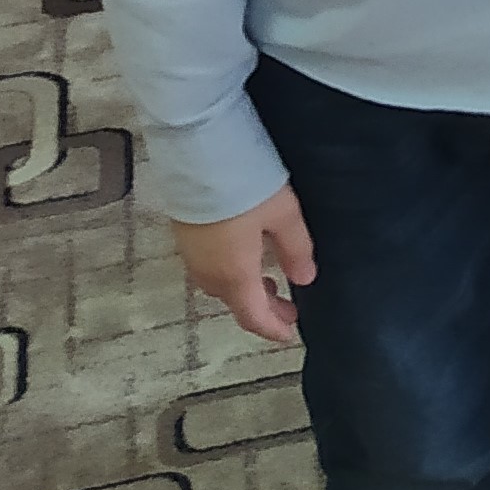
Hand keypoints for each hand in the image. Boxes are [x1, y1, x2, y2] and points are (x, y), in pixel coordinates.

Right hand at [175, 186, 316, 342]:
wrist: (197, 155)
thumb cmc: (244, 185)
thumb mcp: (284, 214)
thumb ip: (296, 249)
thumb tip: (305, 278)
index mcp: (234, 275)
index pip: (253, 317)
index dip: (272, 329)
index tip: (289, 334)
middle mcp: (209, 273)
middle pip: (236, 303)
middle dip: (263, 310)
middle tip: (288, 308)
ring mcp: (192, 256)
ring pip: (221, 287)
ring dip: (246, 291)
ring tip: (270, 282)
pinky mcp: (184, 237)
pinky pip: (209, 269)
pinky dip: (231, 274)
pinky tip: (245, 257)